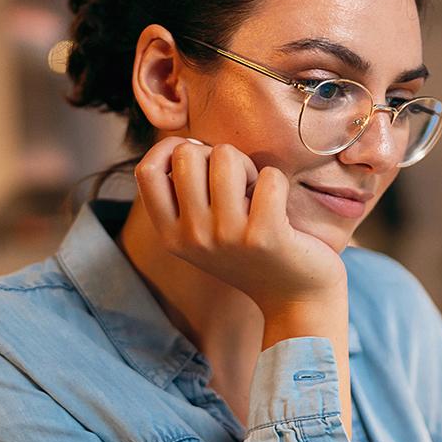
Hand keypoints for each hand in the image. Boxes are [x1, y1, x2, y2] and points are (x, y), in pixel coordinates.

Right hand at [132, 136, 347, 311]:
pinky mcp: (264, 236)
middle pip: (187, 155)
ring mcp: (227, 237)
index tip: (196, 156)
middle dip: (217, 155)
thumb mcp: (202, 232)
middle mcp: (193, 237)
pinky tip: (279, 206)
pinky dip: (278, 181)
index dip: (170, 149)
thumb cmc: (249, 251)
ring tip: (257, 195)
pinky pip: (269, 176)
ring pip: (226, 156)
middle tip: (237, 183)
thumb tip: (184, 143)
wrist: (294, 298)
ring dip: (248, 166)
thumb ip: (184, 193)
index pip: (146, 171)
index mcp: (171, 235)